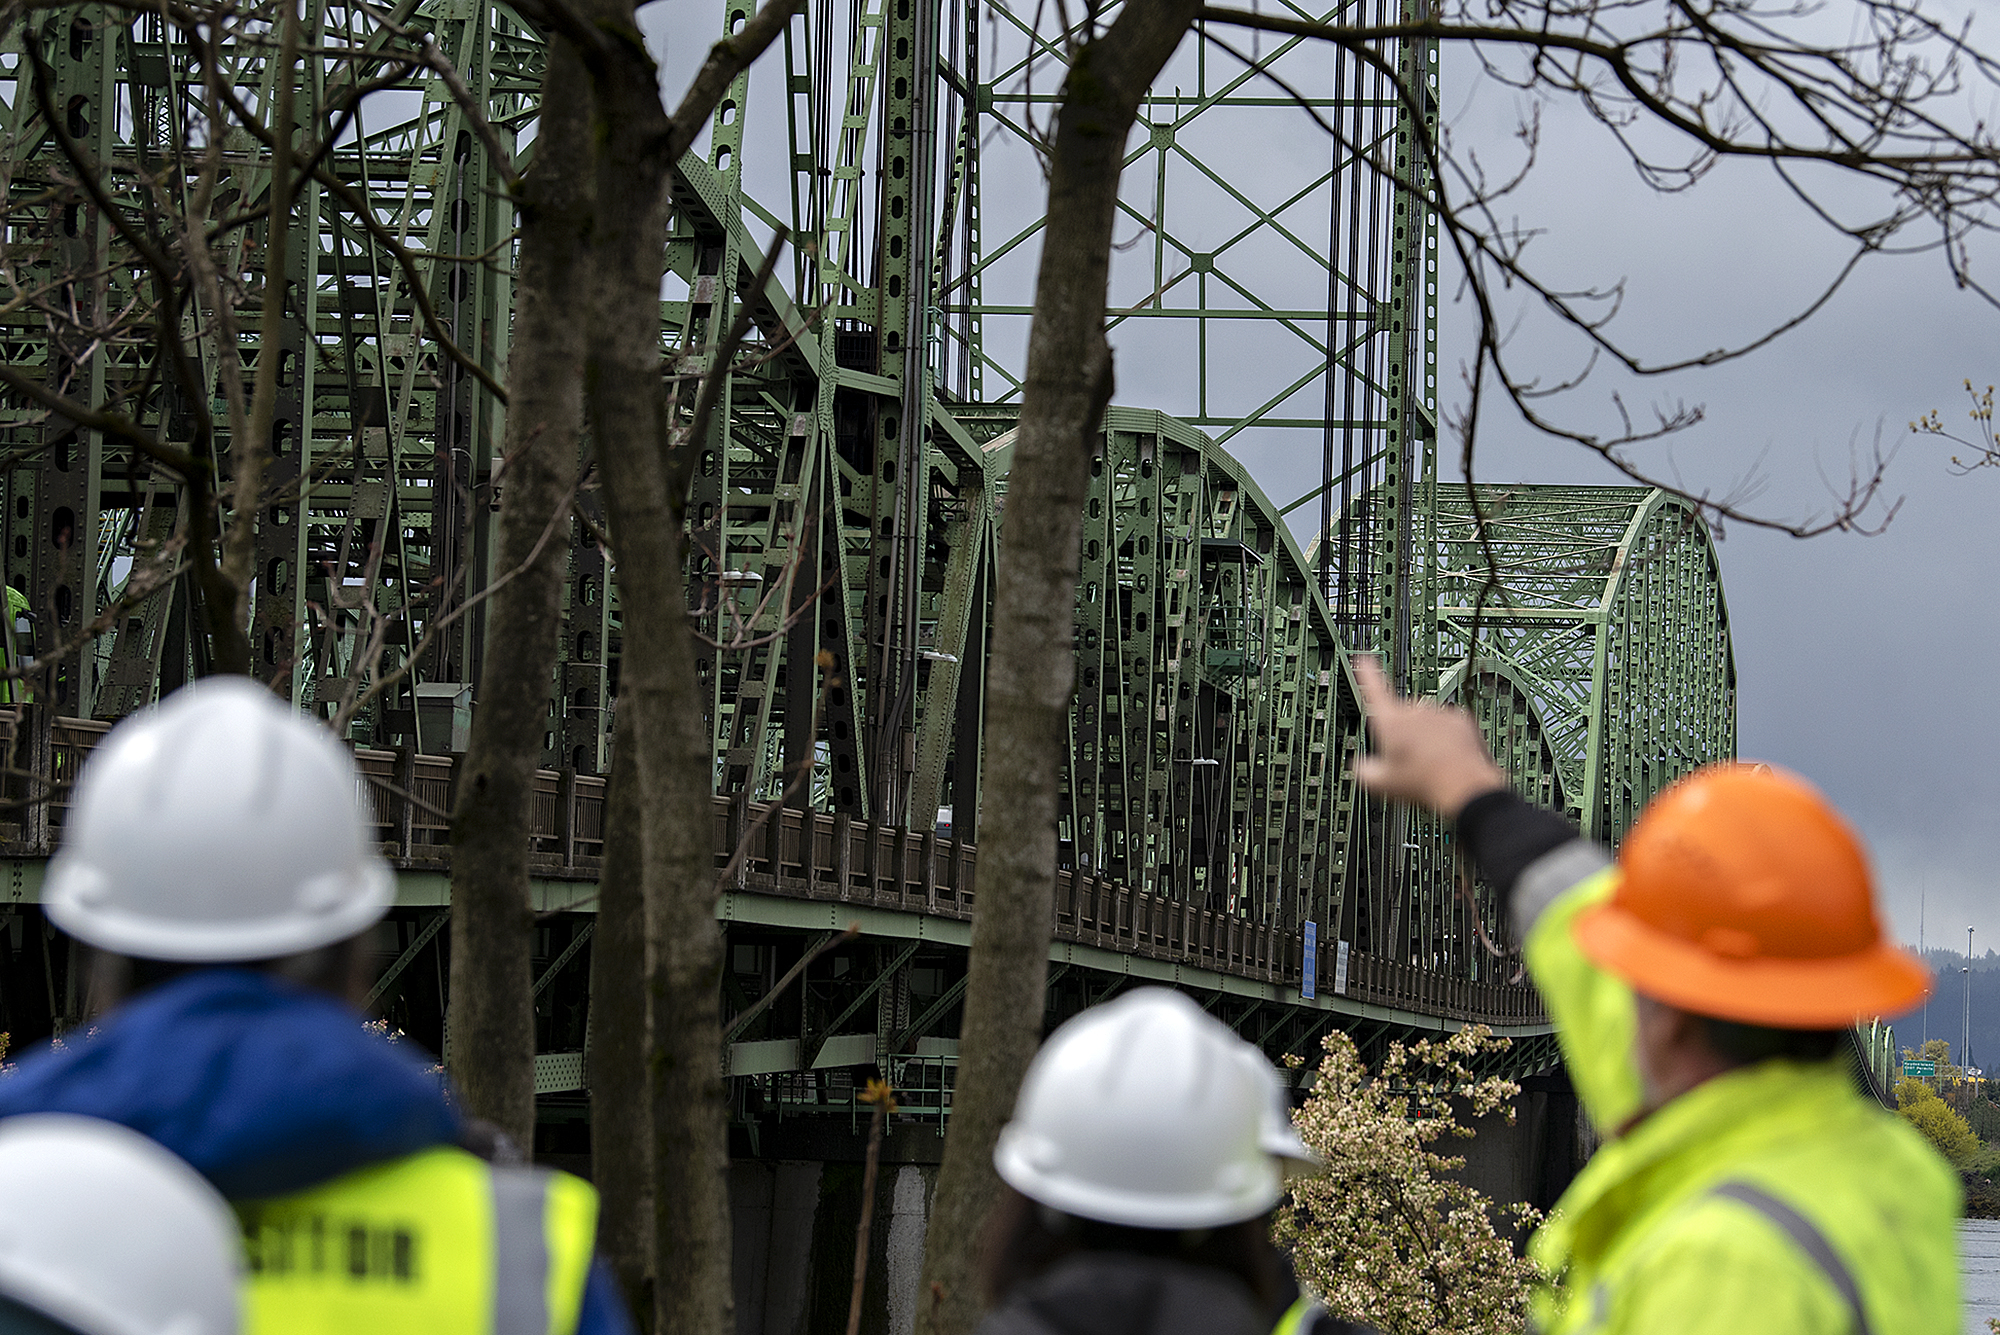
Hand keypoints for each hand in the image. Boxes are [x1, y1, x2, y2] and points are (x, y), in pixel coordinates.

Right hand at [1352, 657, 1507, 818]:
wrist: (1464, 786)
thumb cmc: (1424, 783)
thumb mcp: (1382, 784)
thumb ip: (1363, 770)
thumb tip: (1360, 766)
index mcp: (1391, 722)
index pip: (1374, 688)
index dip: (1367, 672)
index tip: (1364, 658)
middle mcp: (1415, 711)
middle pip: (1401, 712)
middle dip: (1402, 729)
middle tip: (1406, 757)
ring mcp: (1440, 713)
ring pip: (1426, 719)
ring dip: (1425, 734)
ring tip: (1429, 761)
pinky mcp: (1461, 720)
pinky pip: (1448, 724)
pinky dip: (1446, 736)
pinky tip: (1446, 756)